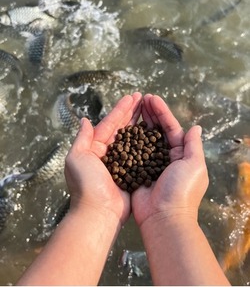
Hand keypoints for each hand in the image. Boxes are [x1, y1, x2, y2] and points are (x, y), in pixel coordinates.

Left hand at [64, 92, 141, 224]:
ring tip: (150, 110)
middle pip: (122, 127)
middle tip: (144, 98)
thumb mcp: (77, 158)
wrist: (99, 213)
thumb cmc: (86, 184)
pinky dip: (146, 141)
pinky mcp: (132, 172)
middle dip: (132, 112)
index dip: (121, 109)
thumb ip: (82, 138)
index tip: (133, 96)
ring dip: (140, 123)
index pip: (110, 123)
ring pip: (132, 138)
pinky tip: (154, 132)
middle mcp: (108, 152)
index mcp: (95, 147)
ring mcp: (121, 162)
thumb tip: (85, 120)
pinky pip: (140, 153)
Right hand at [132, 94, 208, 227]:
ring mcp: (149, 162)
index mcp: (181, 153)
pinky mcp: (136, 170)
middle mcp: (165, 156)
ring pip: (144, 137)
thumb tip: (195, 127)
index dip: (162, 112)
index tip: (151, 98)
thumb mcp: (194, 165)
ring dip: (139, 122)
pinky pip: (132, 150)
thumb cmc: (181, 190)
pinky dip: (128, 138)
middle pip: (156, 129)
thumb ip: (194, 145)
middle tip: (140, 98)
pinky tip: (122, 127)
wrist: (163, 217)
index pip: (171, 127)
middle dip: (149, 113)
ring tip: (132, 107)